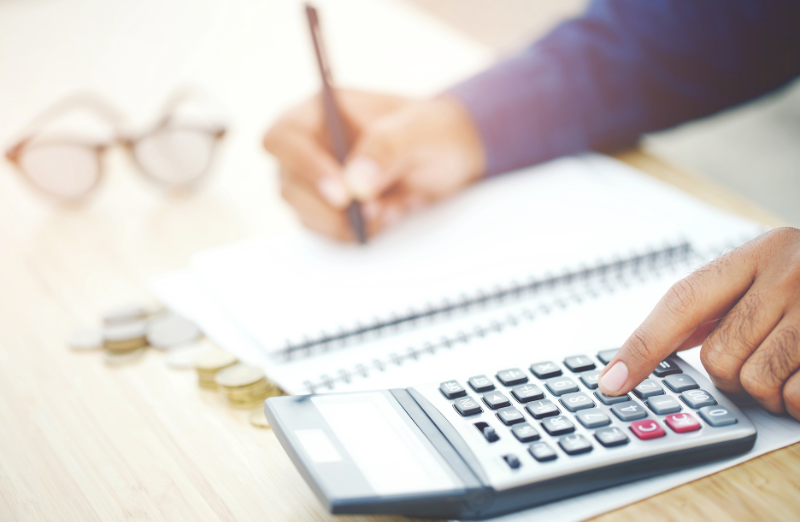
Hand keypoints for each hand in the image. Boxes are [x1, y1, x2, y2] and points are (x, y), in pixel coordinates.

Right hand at [263, 90, 484, 240]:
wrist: (449, 157)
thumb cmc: (432, 131)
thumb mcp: (420, 130)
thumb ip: (387, 146)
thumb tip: (355, 182)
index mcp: (322, 112)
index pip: (284, 138)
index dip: (303, 167)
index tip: (341, 192)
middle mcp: (311, 147)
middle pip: (289, 184)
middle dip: (329, 207)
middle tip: (373, 210)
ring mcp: (317, 181)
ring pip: (305, 214)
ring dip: (344, 224)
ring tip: (389, 211)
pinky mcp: (330, 210)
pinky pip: (327, 231)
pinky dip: (355, 233)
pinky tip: (387, 217)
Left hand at [598, 227, 799, 419]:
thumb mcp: (765, 272)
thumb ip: (713, 305)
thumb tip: (647, 347)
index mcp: (758, 254)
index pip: (681, 303)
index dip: (642, 347)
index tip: (612, 383)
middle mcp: (790, 273)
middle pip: (719, 358)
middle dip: (732, 373)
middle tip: (757, 357)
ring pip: (758, 382)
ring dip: (767, 390)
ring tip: (789, 364)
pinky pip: (799, 398)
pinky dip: (798, 401)